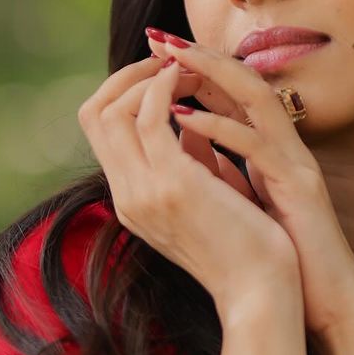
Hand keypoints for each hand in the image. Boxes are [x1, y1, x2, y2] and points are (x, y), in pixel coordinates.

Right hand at [76, 53, 299, 315]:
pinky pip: (147, 116)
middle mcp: (128, 196)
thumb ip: (189, 160)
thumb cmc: (246, 248)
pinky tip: (191, 78)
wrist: (260, 292)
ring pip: (112, 109)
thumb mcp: (206, 197)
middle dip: (129, 75)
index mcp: (133, 201)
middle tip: (169, 61)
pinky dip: (164, 87)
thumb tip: (185, 121)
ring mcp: (144, 191)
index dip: (124, 92)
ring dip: (147, 75)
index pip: (101, 131)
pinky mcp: (172, 184)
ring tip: (184, 66)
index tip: (163, 75)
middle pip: (92, 114)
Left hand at [145, 31, 353, 338]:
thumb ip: (219, 168)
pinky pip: (257, 146)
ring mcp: (295, 163)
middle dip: (199, 55)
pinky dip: (219, 129)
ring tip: (170, 58)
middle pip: (244, 82)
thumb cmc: (283, 257)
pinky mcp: (301, 186)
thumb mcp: (241, 201)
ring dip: (210, 73)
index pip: (230, 94)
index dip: (193, 67)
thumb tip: (181, 141)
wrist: (321, 302)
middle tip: (157, 38)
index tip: (152, 53)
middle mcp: (286, 148)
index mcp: (270, 151)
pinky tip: (184, 120)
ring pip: (256, 99)